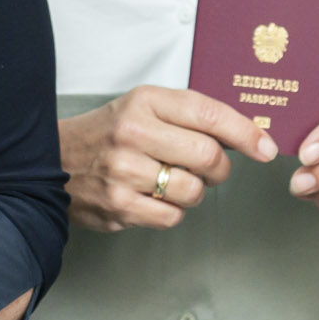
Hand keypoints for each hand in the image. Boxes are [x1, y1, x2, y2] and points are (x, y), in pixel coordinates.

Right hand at [58, 84, 271, 231]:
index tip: (265, 147)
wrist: (53, 160)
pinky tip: (154, 198)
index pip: (209, 114)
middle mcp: (134, 133)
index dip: (246, 133)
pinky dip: (172, 211)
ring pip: (193, 191)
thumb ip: (190, 116)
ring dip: (194, 192)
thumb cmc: (109, 133)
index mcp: (145, 102)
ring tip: (173, 181)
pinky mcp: (118, 206)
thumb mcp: (145, 108)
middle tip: (211, 169)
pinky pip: (171, 217)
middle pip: (208, 157)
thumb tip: (247, 135)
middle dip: (220, 168)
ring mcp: (124, 172)